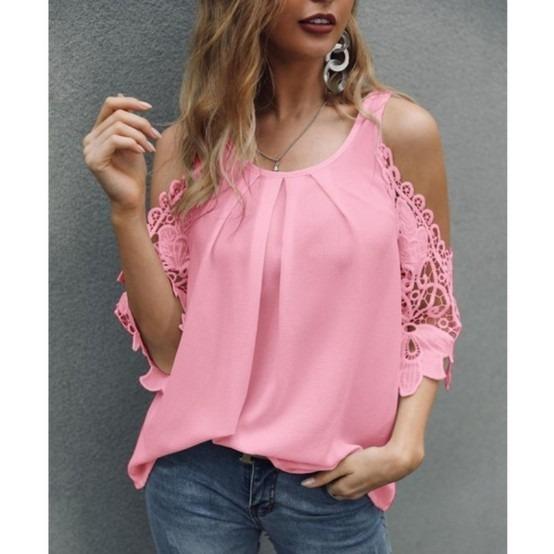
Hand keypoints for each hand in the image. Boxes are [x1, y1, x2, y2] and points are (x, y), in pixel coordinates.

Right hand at [82, 94, 161, 215]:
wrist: (132, 198)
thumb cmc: (133, 173)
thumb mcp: (133, 142)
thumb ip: (127, 122)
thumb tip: (121, 95)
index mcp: (98, 132)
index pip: (110, 105)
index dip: (129, 102)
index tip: (149, 108)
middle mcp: (90, 139)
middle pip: (117, 115)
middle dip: (141, 123)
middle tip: (156, 136)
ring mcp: (89, 150)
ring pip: (118, 126)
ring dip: (140, 135)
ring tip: (151, 147)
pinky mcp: (94, 160)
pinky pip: (115, 140)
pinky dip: (132, 143)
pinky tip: (142, 152)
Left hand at [300, 442, 424, 499]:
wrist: (395, 461)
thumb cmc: (369, 460)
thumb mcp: (344, 465)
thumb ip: (325, 475)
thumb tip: (305, 485)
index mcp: (343, 490)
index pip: (324, 486)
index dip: (323, 474)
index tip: (324, 462)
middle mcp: (351, 495)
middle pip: (334, 489)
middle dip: (331, 478)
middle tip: (334, 462)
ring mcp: (361, 492)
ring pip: (344, 489)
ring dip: (341, 479)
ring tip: (344, 465)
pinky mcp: (369, 486)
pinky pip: (354, 487)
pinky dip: (351, 479)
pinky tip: (355, 469)